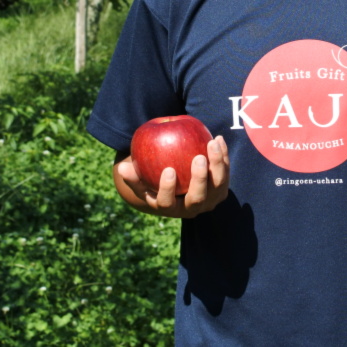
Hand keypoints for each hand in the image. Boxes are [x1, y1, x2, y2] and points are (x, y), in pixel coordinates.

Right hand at [114, 135, 229, 217]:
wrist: (176, 187)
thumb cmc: (152, 180)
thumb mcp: (141, 179)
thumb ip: (133, 175)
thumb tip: (122, 168)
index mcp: (170, 208)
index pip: (167, 203)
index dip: (168, 190)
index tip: (168, 170)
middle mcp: (191, 209)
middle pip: (198, 198)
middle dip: (199, 179)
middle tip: (198, 157)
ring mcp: (209, 201)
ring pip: (217, 186)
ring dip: (217, 165)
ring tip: (211, 144)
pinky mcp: (220, 190)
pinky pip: (224, 173)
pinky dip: (222, 157)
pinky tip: (217, 139)